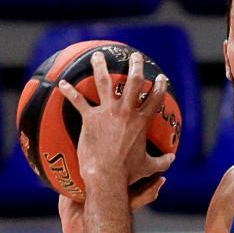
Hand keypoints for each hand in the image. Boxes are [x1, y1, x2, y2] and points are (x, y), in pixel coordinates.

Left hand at [58, 51, 170, 191]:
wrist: (107, 176)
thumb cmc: (127, 173)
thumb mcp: (148, 167)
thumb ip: (162, 162)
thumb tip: (172, 159)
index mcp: (141, 122)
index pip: (155, 99)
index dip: (160, 86)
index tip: (161, 78)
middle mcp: (126, 112)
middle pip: (133, 82)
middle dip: (135, 66)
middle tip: (135, 56)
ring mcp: (107, 113)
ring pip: (104, 82)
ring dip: (100, 67)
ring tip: (98, 56)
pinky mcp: (90, 119)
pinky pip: (78, 101)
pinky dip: (69, 91)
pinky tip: (62, 83)